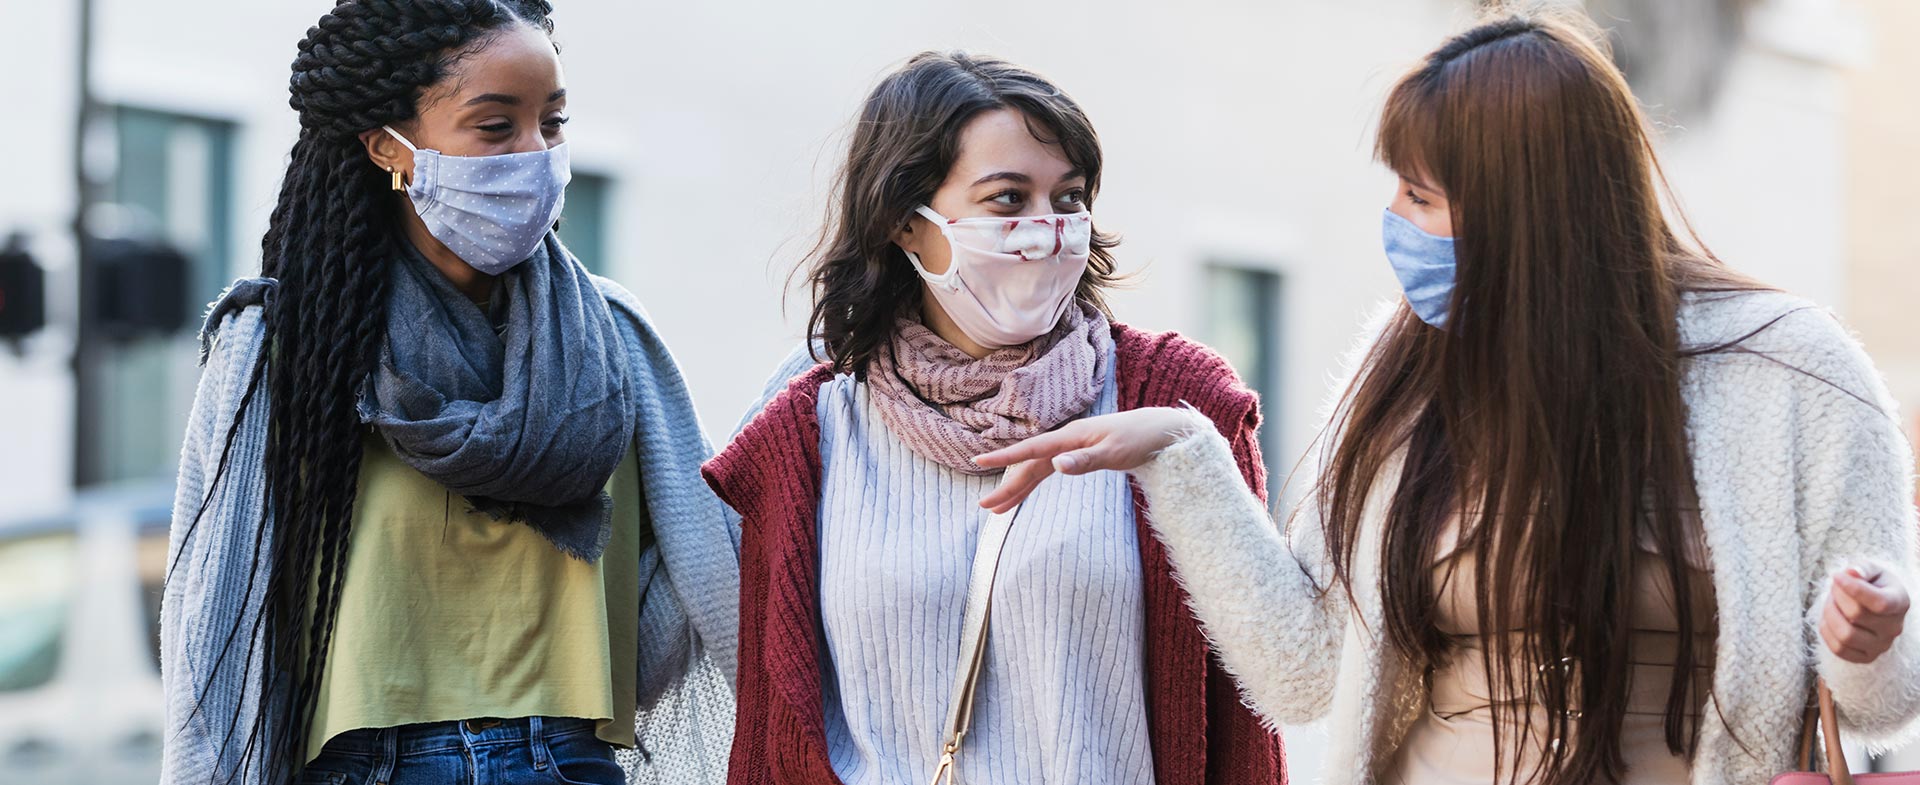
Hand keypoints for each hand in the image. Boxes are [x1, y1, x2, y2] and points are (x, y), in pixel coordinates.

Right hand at [974, 407, 1202, 512]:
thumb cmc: (1139, 439)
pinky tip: (1024, 492)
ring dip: (1018, 489)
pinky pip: (1048, 471)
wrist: (1159, 430)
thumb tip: (1056, 466)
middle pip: (1029, 466)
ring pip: (1036, 470)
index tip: (979, 461)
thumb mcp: (1115, 452)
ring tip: (998, 509)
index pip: (1031, 450)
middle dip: (1007, 487)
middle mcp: (1066, 441)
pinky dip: (1034, 483)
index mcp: (1070, 437)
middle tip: (985, 507)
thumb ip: (1085, 460)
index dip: (1004, 457)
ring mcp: (1071, 448)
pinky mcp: (1078, 455)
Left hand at [1819, 565, 1909, 663]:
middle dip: (1837, 597)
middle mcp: (1894, 628)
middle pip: (1856, 615)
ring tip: (1830, 602)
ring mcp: (1881, 645)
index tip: (1836, 576)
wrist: (1875, 606)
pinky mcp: (1866, 657)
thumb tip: (1852, 572)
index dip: (1854, 589)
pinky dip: (1826, 631)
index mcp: (1900, 602)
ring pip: (1846, 635)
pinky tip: (1829, 618)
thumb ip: (1863, 568)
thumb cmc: (1873, 584)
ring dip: (1829, 614)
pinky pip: (1838, 649)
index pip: (1880, 602)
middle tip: (1834, 588)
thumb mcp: (1872, 570)